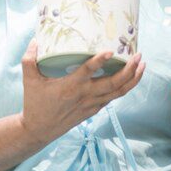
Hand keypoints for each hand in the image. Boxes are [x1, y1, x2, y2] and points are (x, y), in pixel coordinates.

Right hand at [19, 42, 144, 144]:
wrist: (39, 130)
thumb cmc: (34, 103)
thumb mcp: (29, 80)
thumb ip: (30, 59)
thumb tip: (35, 39)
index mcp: (70, 86)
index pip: (88, 72)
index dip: (99, 61)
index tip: (111, 51)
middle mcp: (85, 95)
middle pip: (113, 84)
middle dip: (129, 70)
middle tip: (138, 55)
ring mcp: (92, 104)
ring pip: (118, 92)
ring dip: (133, 79)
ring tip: (142, 65)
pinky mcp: (94, 110)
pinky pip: (113, 98)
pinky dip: (124, 88)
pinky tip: (131, 78)